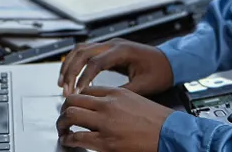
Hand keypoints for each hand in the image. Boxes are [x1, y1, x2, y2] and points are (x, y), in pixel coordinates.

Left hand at [57, 86, 171, 151]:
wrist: (169, 133)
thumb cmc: (156, 119)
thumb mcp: (136, 99)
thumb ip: (118, 100)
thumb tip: (102, 105)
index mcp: (116, 93)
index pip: (87, 89)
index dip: (77, 97)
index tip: (74, 104)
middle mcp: (108, 105)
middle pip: (74, 99)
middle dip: (63, 108)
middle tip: (63, 115)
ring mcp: (105, 123)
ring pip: (71, 115)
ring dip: (62, 123)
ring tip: (62, 128)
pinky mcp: (106, 142)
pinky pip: (78, 138)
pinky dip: (69, 139)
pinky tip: (68, 141)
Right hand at [58, 39, 174, 96]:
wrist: (171, 61)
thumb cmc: (161, 71)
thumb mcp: (144, 85)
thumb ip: (123, 92)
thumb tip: (103, 101)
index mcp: (122, 50)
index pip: (95, 62)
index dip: (83, 78)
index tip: (76, 92)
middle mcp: (114, 44)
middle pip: (82, 52)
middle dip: (70, 71)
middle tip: (65, 89)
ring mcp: (110, 45)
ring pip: (81, 49)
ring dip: (69, 65)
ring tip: (62, 82)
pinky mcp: (109, 50)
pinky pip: (87, 52)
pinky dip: (76, 63)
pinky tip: (72, 75)